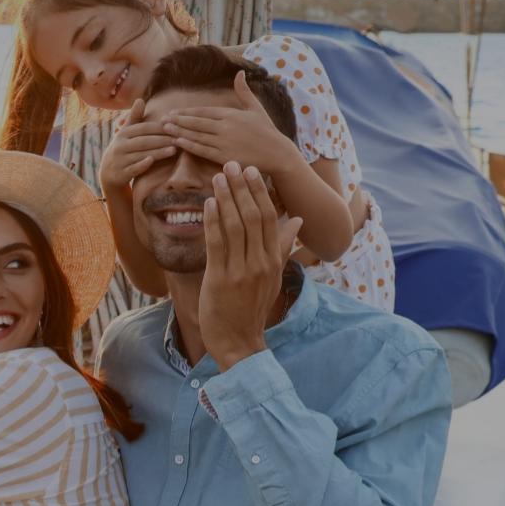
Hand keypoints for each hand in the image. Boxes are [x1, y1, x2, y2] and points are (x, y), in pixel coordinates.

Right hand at [98, 100, 177, 194]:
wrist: (108, 173)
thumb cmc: (123, 149)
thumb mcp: (126, 133)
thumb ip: (135, 117)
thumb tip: (140, 99)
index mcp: (123, 133)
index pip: (144, 128)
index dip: (159, 127)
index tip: (175, 127)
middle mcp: (120, 145)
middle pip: (144, 141)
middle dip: (162, 140)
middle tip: (179, 139)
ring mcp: (120, 160)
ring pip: (140, 154)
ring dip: (158, 152)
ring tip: (174, 150)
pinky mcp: (121, 174)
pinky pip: (132, 168)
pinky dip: (141, 164)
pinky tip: (152, 161)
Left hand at [158, 71, 307, 177]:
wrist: (277, 153)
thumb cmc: (267, 131)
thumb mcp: (256, 108)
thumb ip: (244, 91)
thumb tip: (240, 72)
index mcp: (231, 114)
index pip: (203, 112)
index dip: (186, 112)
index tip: (173, 112)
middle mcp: (226, 127)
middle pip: (196, 122)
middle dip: (177, 120)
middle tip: (162, 120)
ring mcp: (224, 142)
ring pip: (196, 135)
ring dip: (179, 132)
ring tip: (164, 129)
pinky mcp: (225, 156)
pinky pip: (203, 150)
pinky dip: (189, 145)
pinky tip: (177, 142)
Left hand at [199, 162, 303, 369]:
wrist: (239, 341)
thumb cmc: (251, 307)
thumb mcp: (272, 275)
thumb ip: (282, 246)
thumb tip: (297, 220)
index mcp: (273, 259)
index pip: (270, 217)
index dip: (260, 191)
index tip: (251, 169)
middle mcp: (261, 262)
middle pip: (254, 216)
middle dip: (243, 188)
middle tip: (233, 164)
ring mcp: (242, 271)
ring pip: (236, 226)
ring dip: (226, 198)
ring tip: (218, 176)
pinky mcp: (221, 279)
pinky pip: (217, 244)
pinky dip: (212, 221)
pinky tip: (207, 204)